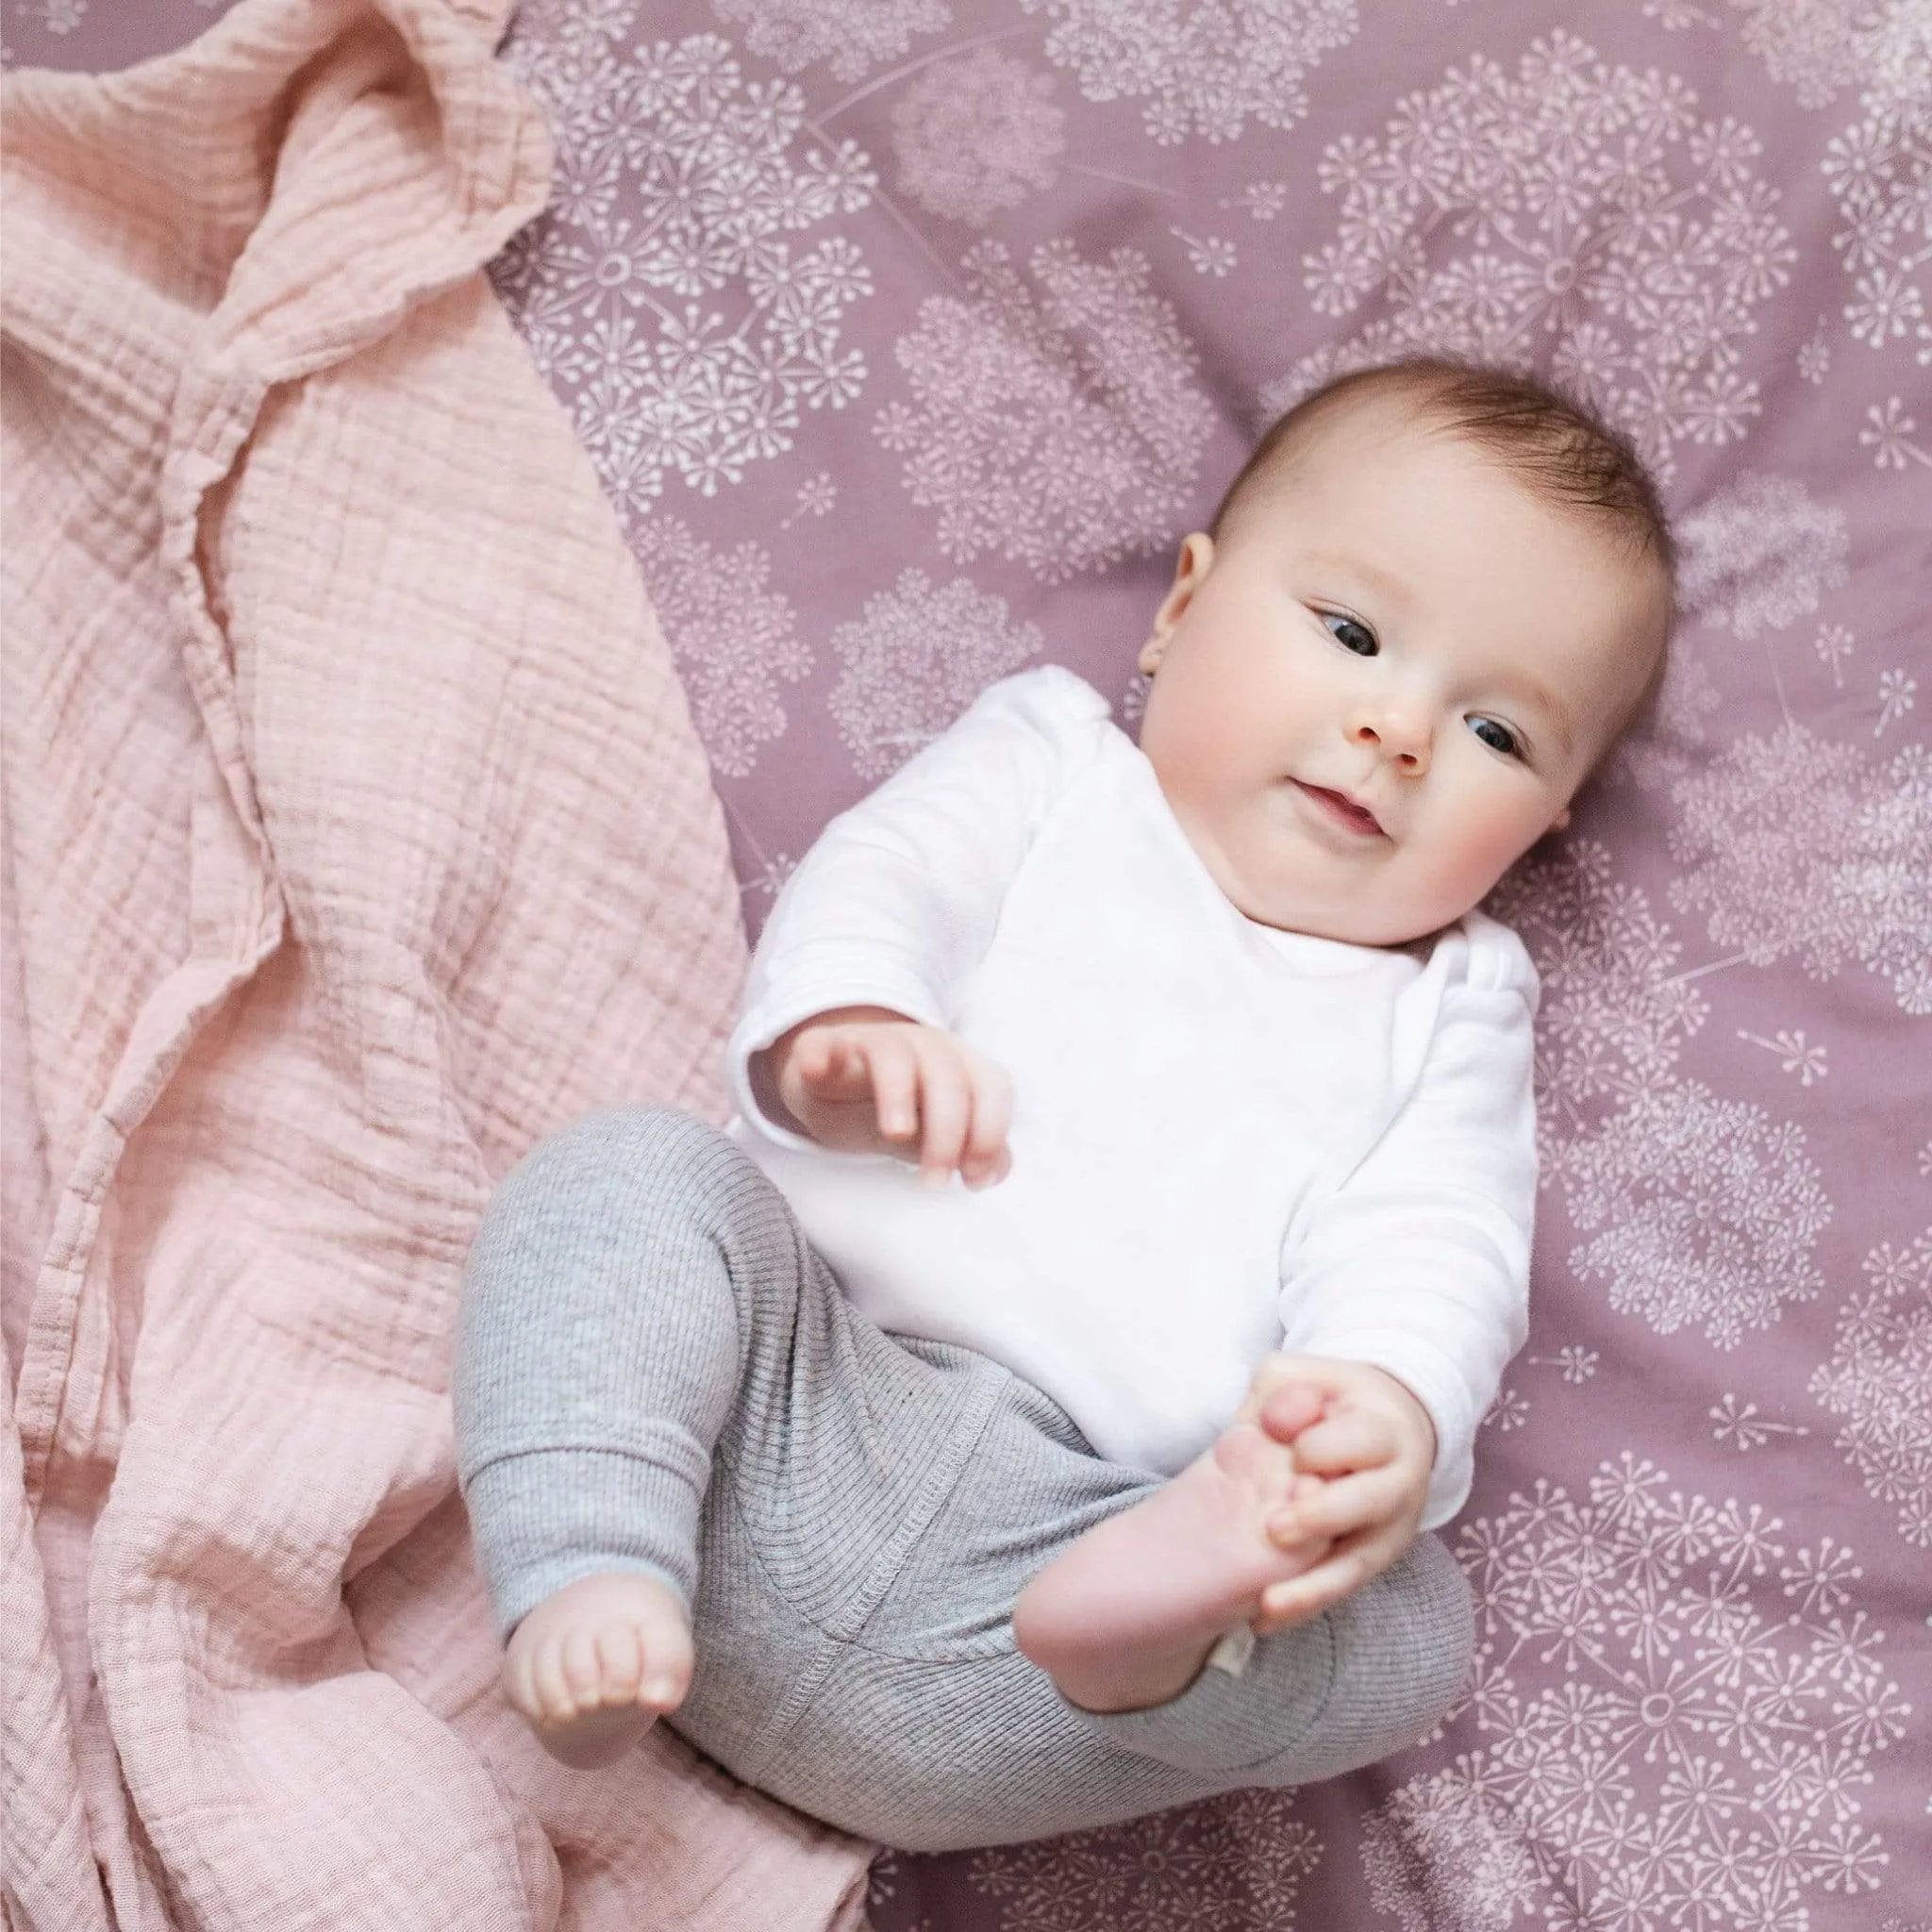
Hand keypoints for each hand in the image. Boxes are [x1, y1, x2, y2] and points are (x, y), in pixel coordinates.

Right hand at [756, 1006, 1013, 1188]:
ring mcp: (873, 1041)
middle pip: (947, 1076)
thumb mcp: (934, 1133)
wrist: (835, 1081)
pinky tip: (816, 1070)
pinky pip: (822, 1043)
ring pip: (893, 1055)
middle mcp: (923, 1045)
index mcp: (960, 1065)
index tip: (972, 1179)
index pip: (992, 1087)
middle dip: (947, 1132)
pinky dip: (819, 1055)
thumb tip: (996, 1170)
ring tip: (896, 1133)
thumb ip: (970, 1148)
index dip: (990, 1132)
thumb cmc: (897, 1108)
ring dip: (898, 1094)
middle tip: (933, 1181)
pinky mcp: (825, 1046)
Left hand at [1234, 1354, 1436, 1634]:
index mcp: (1386, 1429)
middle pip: (1370, 1503)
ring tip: (1267, 1605)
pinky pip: (1342, 1586)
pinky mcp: (1374, 1560)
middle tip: (1275, 1529)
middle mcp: (1400, 1483)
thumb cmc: (1330, 1399)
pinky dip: (1305, 1604)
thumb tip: (1276, 1425)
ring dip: (1314, 1587)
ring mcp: (1391, 1529)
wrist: (1387, 1426)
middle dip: (1324, 1517)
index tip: (1292, 1451)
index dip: (1318, 1448)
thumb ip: (1286, 1388)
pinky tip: (1263, 1619)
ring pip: (1359, 1563)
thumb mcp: (1305, 1375)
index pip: (1359, 1441)